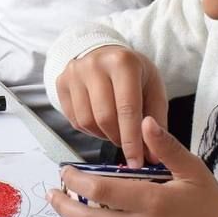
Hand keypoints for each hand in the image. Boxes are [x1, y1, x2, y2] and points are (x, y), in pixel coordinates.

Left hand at [48, 117, 217, 216]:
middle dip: (64, 205)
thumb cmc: (209, 209)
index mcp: (153, 201)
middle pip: (89, 216)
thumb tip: (144, 121)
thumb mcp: (193, 172)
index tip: (64, 172)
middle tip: (51, 194)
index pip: (101, 188)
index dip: (76, 180)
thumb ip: (166, 148)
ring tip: (66, 208)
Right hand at [55, 46, 167, 167]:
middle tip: (128, 147)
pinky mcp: (61, 82)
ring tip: (115, 131)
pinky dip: (90, 130)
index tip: (137, 162)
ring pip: (87, 121)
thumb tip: (152, 156)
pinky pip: (74, 120)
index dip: (132, 140)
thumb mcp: (154, 88)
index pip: (127, 109)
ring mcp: (74, 73)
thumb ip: (156, 121)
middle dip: (119, 139)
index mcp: (123, 62)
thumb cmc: (133, 73)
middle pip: (104, 117)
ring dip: (104, 136)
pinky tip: (101, 124)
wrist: (105, 54)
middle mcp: (95, 64)